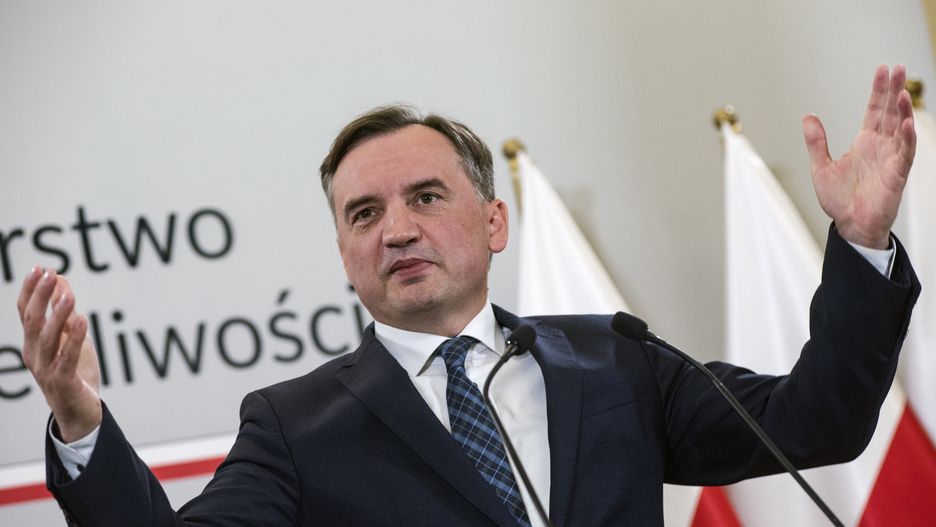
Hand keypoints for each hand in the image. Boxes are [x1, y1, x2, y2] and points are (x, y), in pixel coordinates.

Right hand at [18, 267, 101, 441]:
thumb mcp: (71, 338)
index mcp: (33, 343)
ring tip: (68, 295)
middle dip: (40, 297)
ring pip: (47, 338)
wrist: (81, 413)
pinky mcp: (62, 382)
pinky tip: (81, 320)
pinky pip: (66, 358)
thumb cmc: (75, 373)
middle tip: (51, 275)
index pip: (26, 313)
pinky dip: (73, 339)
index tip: (40, 269)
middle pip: (32, 321)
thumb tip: (62, 281)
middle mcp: (34, 355)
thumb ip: (65, 313)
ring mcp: (46, 369)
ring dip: (57, 314)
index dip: (31, 290)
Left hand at [804, 64, 916, 248]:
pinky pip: (905, 153)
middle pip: (890, 113)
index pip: (875, 110)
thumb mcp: (821, 167)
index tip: (883, 69)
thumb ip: (816, 142)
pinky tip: (908, 124)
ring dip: (903, 111)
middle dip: (894, 91)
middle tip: (898, 69)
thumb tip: (808, 116)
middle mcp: (880, 147)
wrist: (850, 225)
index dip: (879, 90)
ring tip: (902, 92)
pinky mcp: (897, 175)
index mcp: (865, 142)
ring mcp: (891, 159)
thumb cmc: (839, 200)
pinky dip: (907, 138)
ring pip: (901, 129)